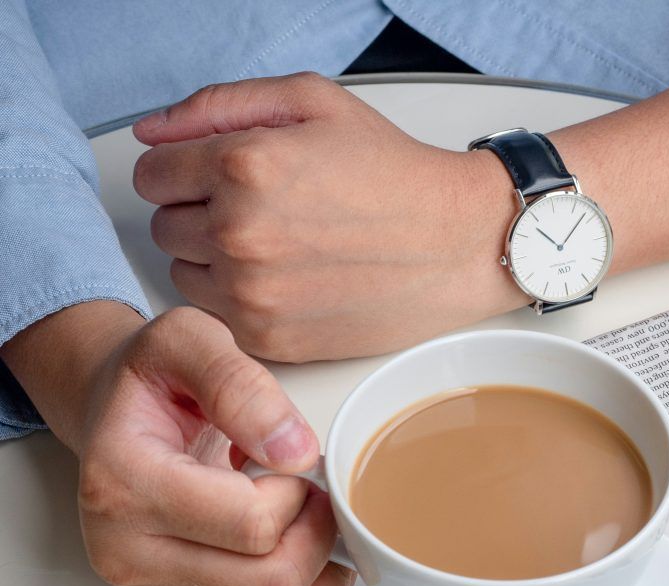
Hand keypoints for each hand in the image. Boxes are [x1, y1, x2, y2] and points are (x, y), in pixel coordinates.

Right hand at [8, 303, 353, 585]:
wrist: (116, 415)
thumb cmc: (153, 382)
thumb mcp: (190, 340)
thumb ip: (240, 386)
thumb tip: (293, 451)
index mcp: (125, 484)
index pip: (253, 525)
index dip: (299, 492)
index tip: (294, 459)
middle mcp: (128, 552)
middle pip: (273, 582)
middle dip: (317, 533)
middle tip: (311, 491)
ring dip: (321, 572)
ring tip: (310, 522)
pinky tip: (304, 551)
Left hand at [132, 73, 523, 362]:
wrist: (456, 246)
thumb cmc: (394, 176)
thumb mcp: (312, 103)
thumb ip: (217, 105)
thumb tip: (152, 132)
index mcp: (243, 166)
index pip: (152, 173)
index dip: (184, 170)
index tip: (219, 176)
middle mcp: (240, 235)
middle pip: (164, 226)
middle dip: (199, 213)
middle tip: (261, 210)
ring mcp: (254, 294)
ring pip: (185, 275)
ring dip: (214, 260)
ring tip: (277, 247)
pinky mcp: (271, 339)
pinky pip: (217, 316)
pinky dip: (240, 300)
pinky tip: (287, 281)